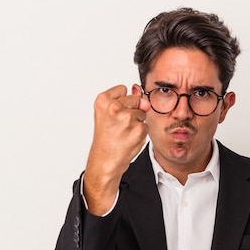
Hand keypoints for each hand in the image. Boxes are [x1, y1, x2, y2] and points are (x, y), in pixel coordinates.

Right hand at [83, 85, 150, 214]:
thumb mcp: (109, 114)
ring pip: (142, 112)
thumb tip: (141, 95)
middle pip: (135, 99)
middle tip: (118, 125)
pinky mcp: (139, 129)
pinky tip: (129, 139)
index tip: (113, 113)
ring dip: (136, 122)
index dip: (121, 102)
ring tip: (123, 132)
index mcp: (103, 100)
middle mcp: (114, 107)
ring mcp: (127, 118)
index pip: (123, 89)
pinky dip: (140, 132)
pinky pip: (146, 125)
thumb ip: (125, 100)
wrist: (106, 160)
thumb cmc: (106, 138)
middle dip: (131, 110)